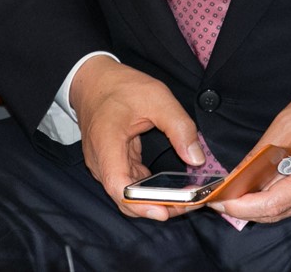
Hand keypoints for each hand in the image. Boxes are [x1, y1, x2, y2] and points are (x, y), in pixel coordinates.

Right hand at [70, 56, 204, 219]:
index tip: (164, 210)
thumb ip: (178, 127)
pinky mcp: (112, 163)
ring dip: (153, 200)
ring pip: (127, 195)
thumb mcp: (156, 97)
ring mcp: (105, 165)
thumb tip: (196, 159)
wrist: (94, 80)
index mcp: (106, 144)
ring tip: (184, 198)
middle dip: (156, 207)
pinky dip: (148, 189)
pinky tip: (169, 188)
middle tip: (187, 205)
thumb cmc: (121, 86)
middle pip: (124, 198)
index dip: (140, 203)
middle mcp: (101, 162)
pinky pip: (129, 184)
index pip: (118, 185)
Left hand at [210, 75, 290, 222]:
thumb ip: (262, 152)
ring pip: (288, 209)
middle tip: (221, 198)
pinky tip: (263, 184)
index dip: (243, 206)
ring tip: (237, 191)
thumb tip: (238, 173)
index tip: (220, 201)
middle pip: (279, 212)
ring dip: (261, 204)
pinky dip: (278, 196)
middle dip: (247, 209)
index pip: (273, 204)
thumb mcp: (288, 122)